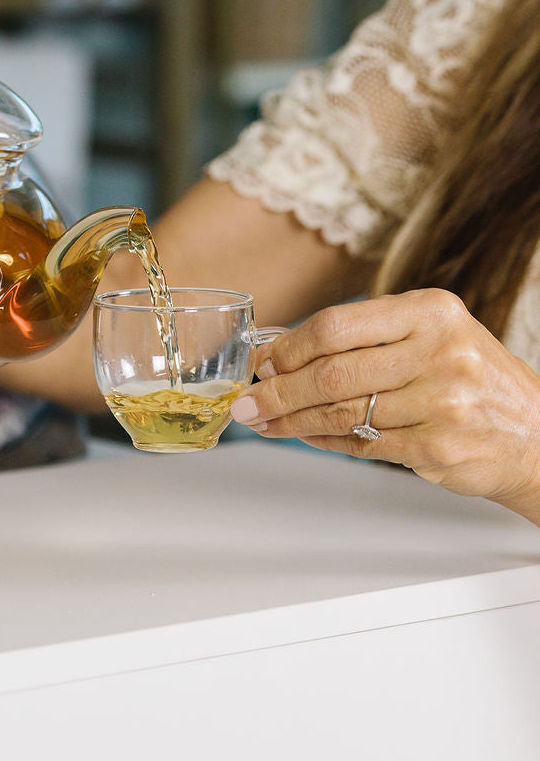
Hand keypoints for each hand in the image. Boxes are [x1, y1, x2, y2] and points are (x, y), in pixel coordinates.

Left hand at [229, 289, 539, 514]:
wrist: (535, 434)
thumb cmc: (471, 378)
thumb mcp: (429, 335)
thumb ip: (364, 337)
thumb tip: (280, 348)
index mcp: (431, 312)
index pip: (337, 325)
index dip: (289, 347)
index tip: (262, 362)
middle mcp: (439, 352)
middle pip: (332, 373)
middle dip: (279, 391)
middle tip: (249, 401)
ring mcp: (441, 403)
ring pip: (342, 413)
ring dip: (293, 421)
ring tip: (265, 422)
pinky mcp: (437, 448)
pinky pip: (363, 445)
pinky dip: (324, 442)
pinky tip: (305, 436)